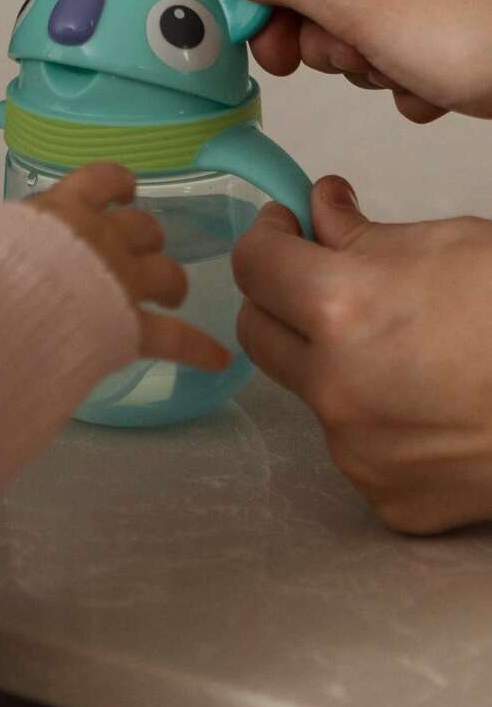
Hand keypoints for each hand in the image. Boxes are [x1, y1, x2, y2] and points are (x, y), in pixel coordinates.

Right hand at [29, 162, 230, 374]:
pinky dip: (201, 349)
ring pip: (168, 274)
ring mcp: (122, 285)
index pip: (103, 180)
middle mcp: (103, 239)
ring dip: (171, 282)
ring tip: (172, 295)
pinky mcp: (131, 331)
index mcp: (64, 208)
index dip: (117, 183)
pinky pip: (178, 340)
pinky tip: (220, 359)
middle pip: (143, 227)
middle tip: (138, 251)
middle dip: (144, 237)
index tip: (124, 188)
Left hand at [233, 175, 491, 532]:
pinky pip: (357, 448)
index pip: (253, 265)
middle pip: (258, 333)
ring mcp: (354, 449)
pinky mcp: (384, 497)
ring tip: (411, 353)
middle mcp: (332, 385)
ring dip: (336, 364)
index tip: (283, 228)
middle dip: (280, 299)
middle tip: (320, 281)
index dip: (266, 238)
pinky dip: (380, 422)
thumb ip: (364, 233)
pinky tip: (433, 408)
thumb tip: (318, 208)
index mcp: (343, 309)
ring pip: (310, 393)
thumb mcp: (453, 244)